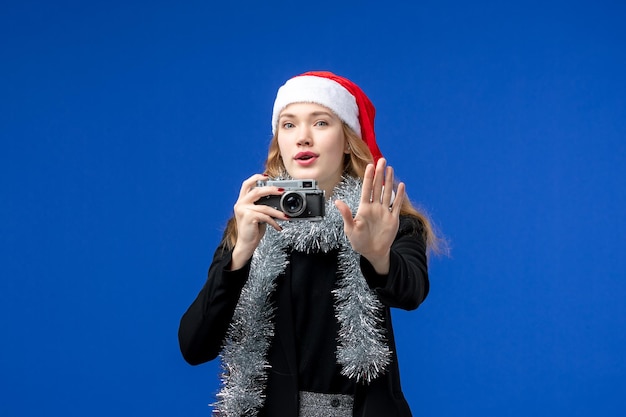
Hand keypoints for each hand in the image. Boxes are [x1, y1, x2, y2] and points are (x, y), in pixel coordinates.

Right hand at [230, 174, 287, 269]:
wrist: (246, 244)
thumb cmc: (253, 230)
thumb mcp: (257, 215)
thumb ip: (262, 206)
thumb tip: (278, 200)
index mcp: (242, 201)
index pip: (246, 184)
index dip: (256, 178)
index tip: (267, 176)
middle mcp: (240, 204)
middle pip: (257, 191)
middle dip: (271, 189)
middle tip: (282, 191)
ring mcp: (243, 210)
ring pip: (264, 206)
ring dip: (278, 212)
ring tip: (286, 216)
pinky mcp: (248, 217)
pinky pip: (265, 217)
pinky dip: (274, 222)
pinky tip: (278, 227)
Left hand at [335, 158, 405, 273]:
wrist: (372, 252)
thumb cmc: (359, 241)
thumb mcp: (350, 228)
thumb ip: (346, 214)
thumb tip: (338, 202)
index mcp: (364, 208)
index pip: (366, 189)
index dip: (368, 177)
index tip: (370, 165)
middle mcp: (375, 207)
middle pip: (377, 187)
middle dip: (379, 174)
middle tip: (382, 160)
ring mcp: (384, 212)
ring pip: (387, 193)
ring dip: (389, 181)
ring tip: (390, 168)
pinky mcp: (393, 219)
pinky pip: (397, 205)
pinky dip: (399, 195)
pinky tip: (401, 185)